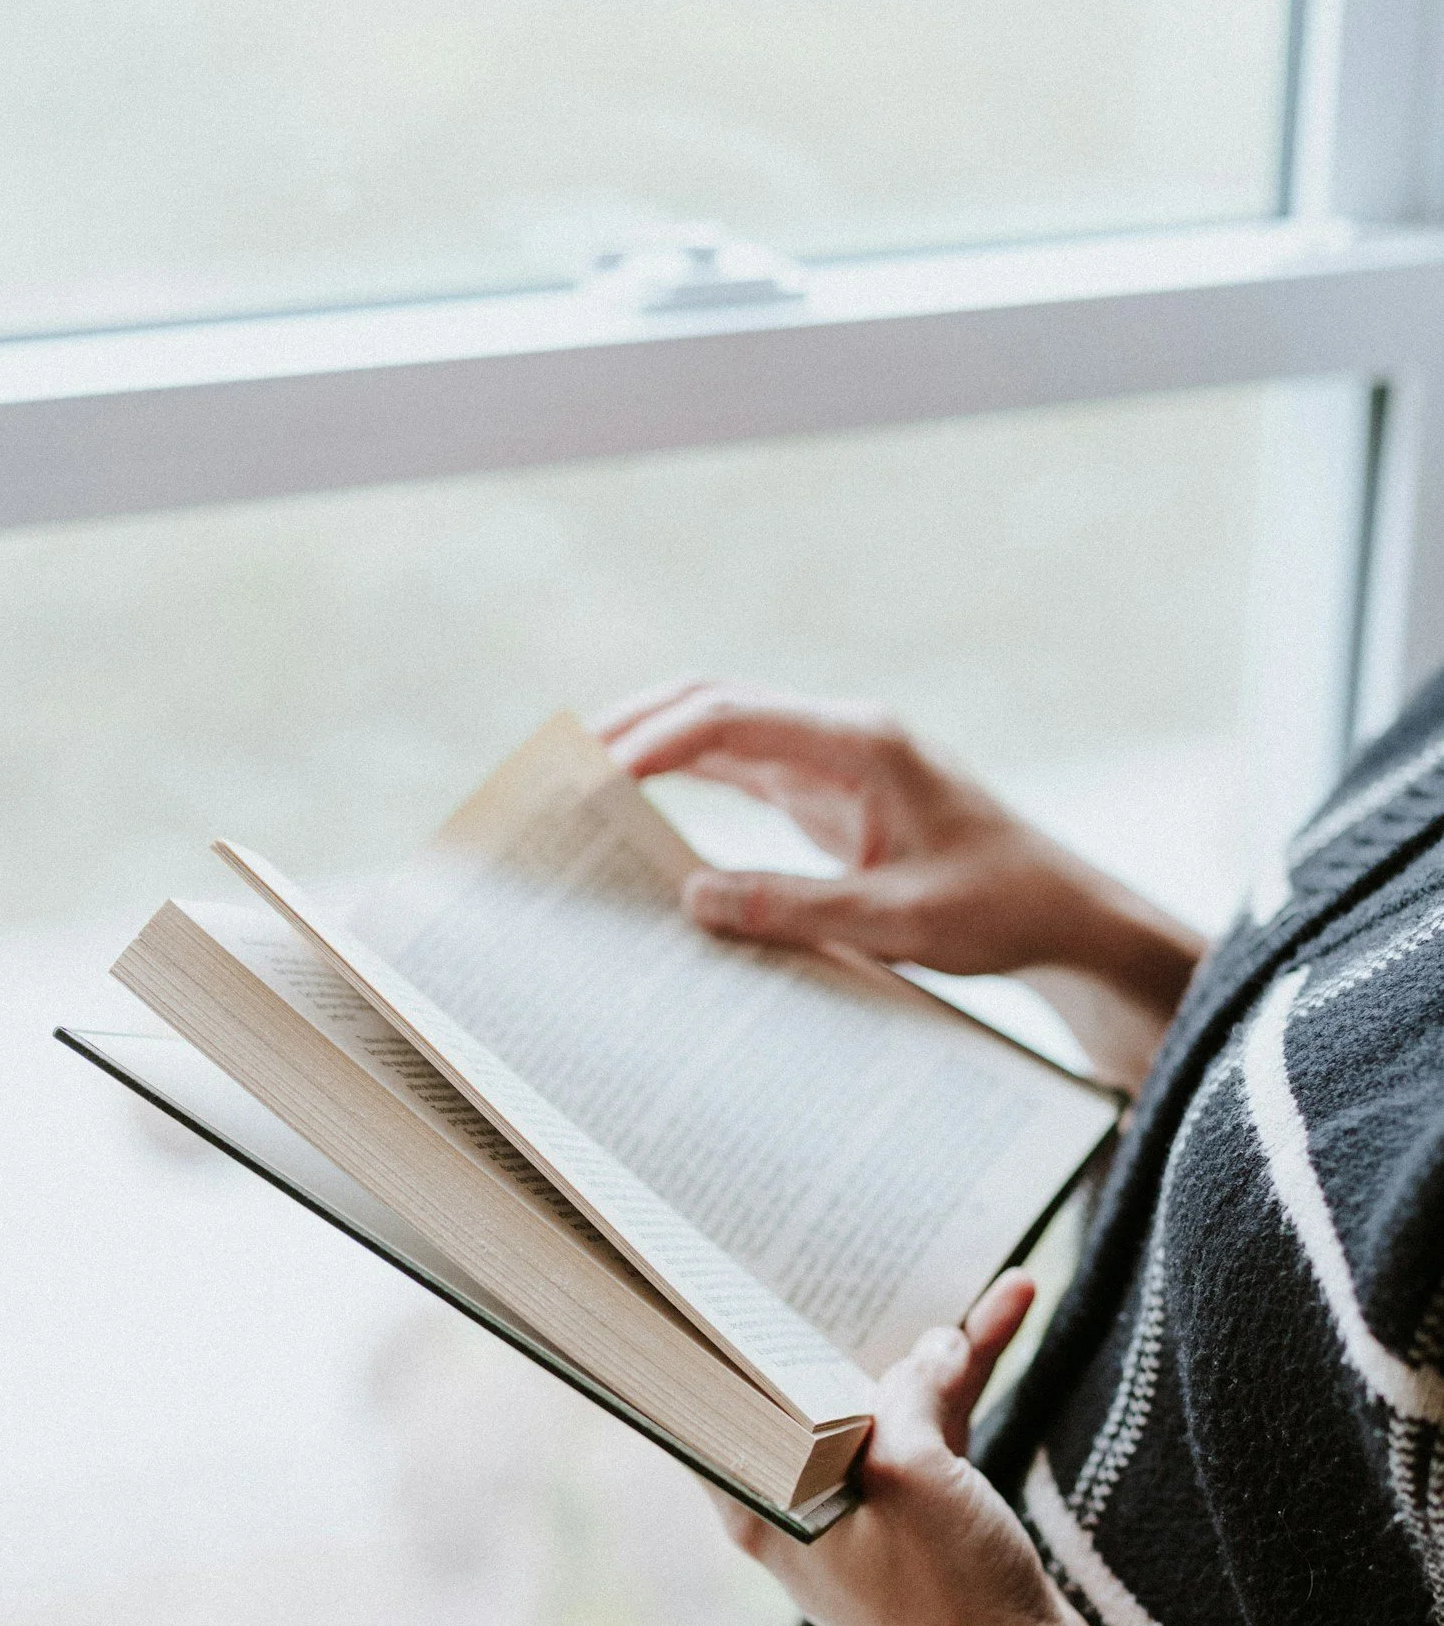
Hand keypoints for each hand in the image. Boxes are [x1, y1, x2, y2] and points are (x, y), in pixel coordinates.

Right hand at [595, 682, 1204, 1090]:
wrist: (1063, 915)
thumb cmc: (999, 911)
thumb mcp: (900, 921)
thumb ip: (796, 908)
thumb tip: (692, 898)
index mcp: (863, 745)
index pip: (734, 718)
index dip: (656, 739)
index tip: (593, 771)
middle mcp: (844, 737)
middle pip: (716, 704)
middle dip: (636, 725)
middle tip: (561, 763)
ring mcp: (836, 762)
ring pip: (724, 732)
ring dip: (655, 748)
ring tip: (580, 781)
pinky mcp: (831, 796)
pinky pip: (743, 773)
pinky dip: (687, 782)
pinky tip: (640, 813)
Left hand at [710, 1272, 1209, 1625]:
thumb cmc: (944, 1600)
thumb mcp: (915, 1471)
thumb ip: (911, 1394)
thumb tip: (934, 1347)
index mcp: (760, 1500)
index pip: (710, 1399)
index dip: (705, 1331)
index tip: (695, 1259)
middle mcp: (800, 1500)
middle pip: (808, 1383)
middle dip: (837, 1313)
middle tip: (835, 1234)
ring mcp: (867, 1507)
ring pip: (888, 1396)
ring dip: (934, 1341)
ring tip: (977, 1270)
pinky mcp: (928, 1516)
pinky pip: (939, 1423)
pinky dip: (971, 1375)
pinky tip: (1009, 1310)